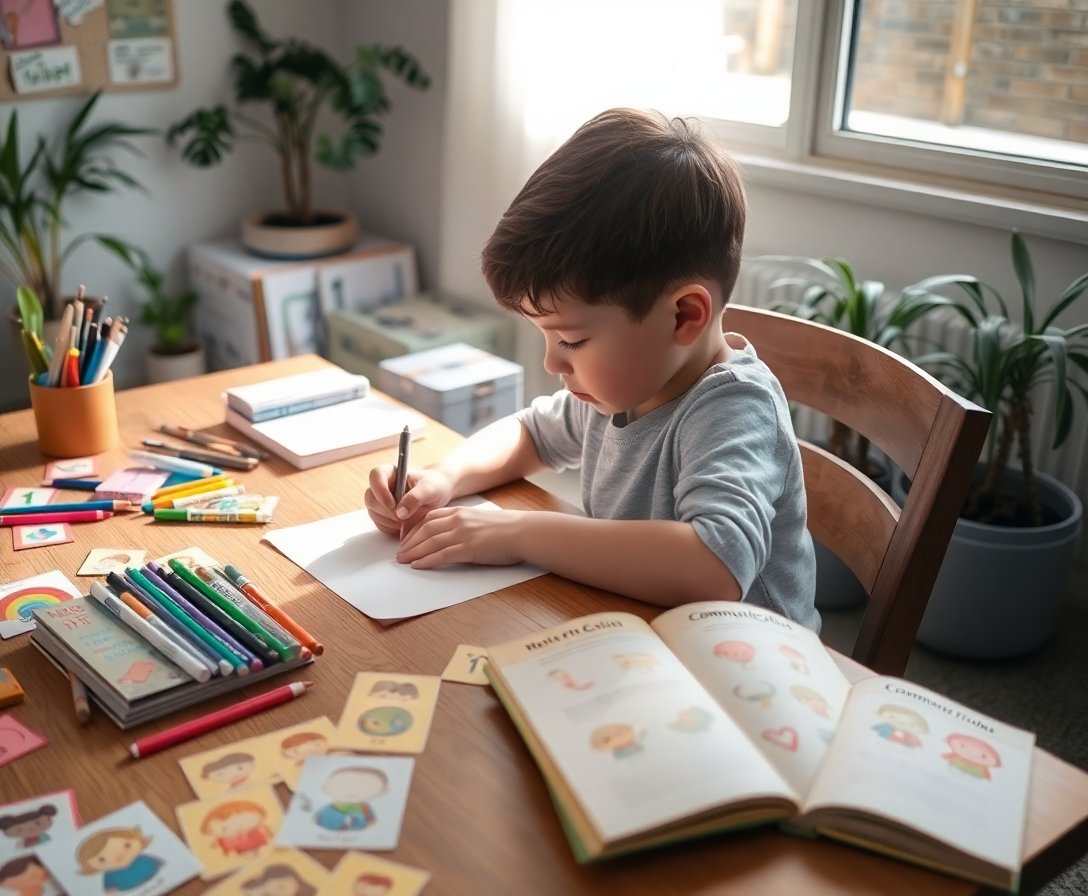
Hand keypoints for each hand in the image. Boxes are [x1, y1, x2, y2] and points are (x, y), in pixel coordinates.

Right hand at [364, 465, 454, 537]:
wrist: (440, 494)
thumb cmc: (435, 486)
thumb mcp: (430, 489)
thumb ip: (416, 498)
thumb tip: (399, 512)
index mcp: (392, 472)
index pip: (375, 476)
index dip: (380, 491)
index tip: (393, 505)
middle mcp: (382, 485)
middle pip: (371, 498)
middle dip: (387, 511)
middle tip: (405, 517)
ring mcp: (380, 501)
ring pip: (373, 513)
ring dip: (390, 521)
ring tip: (410, 519)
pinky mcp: (383, 515)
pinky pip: (380, 524)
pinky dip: (392, 528)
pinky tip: (407, 524)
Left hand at [397, 506, 526, 567]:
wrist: (523, 532)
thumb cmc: (506, 529)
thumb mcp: (480, 520)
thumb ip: (464, 524)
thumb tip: (453, 535)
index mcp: (460, 512)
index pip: (428, 518)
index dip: (413, 529)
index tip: (405, 538)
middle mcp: (457, 520)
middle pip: (424, 530)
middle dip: (408, 542)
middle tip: (399, 552)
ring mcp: (462, 534)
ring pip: (429, 542)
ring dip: (413, 552)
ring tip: (402, 560)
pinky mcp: (468, 548)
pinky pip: (441, 555)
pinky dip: (426, 560)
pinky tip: (417, 565)